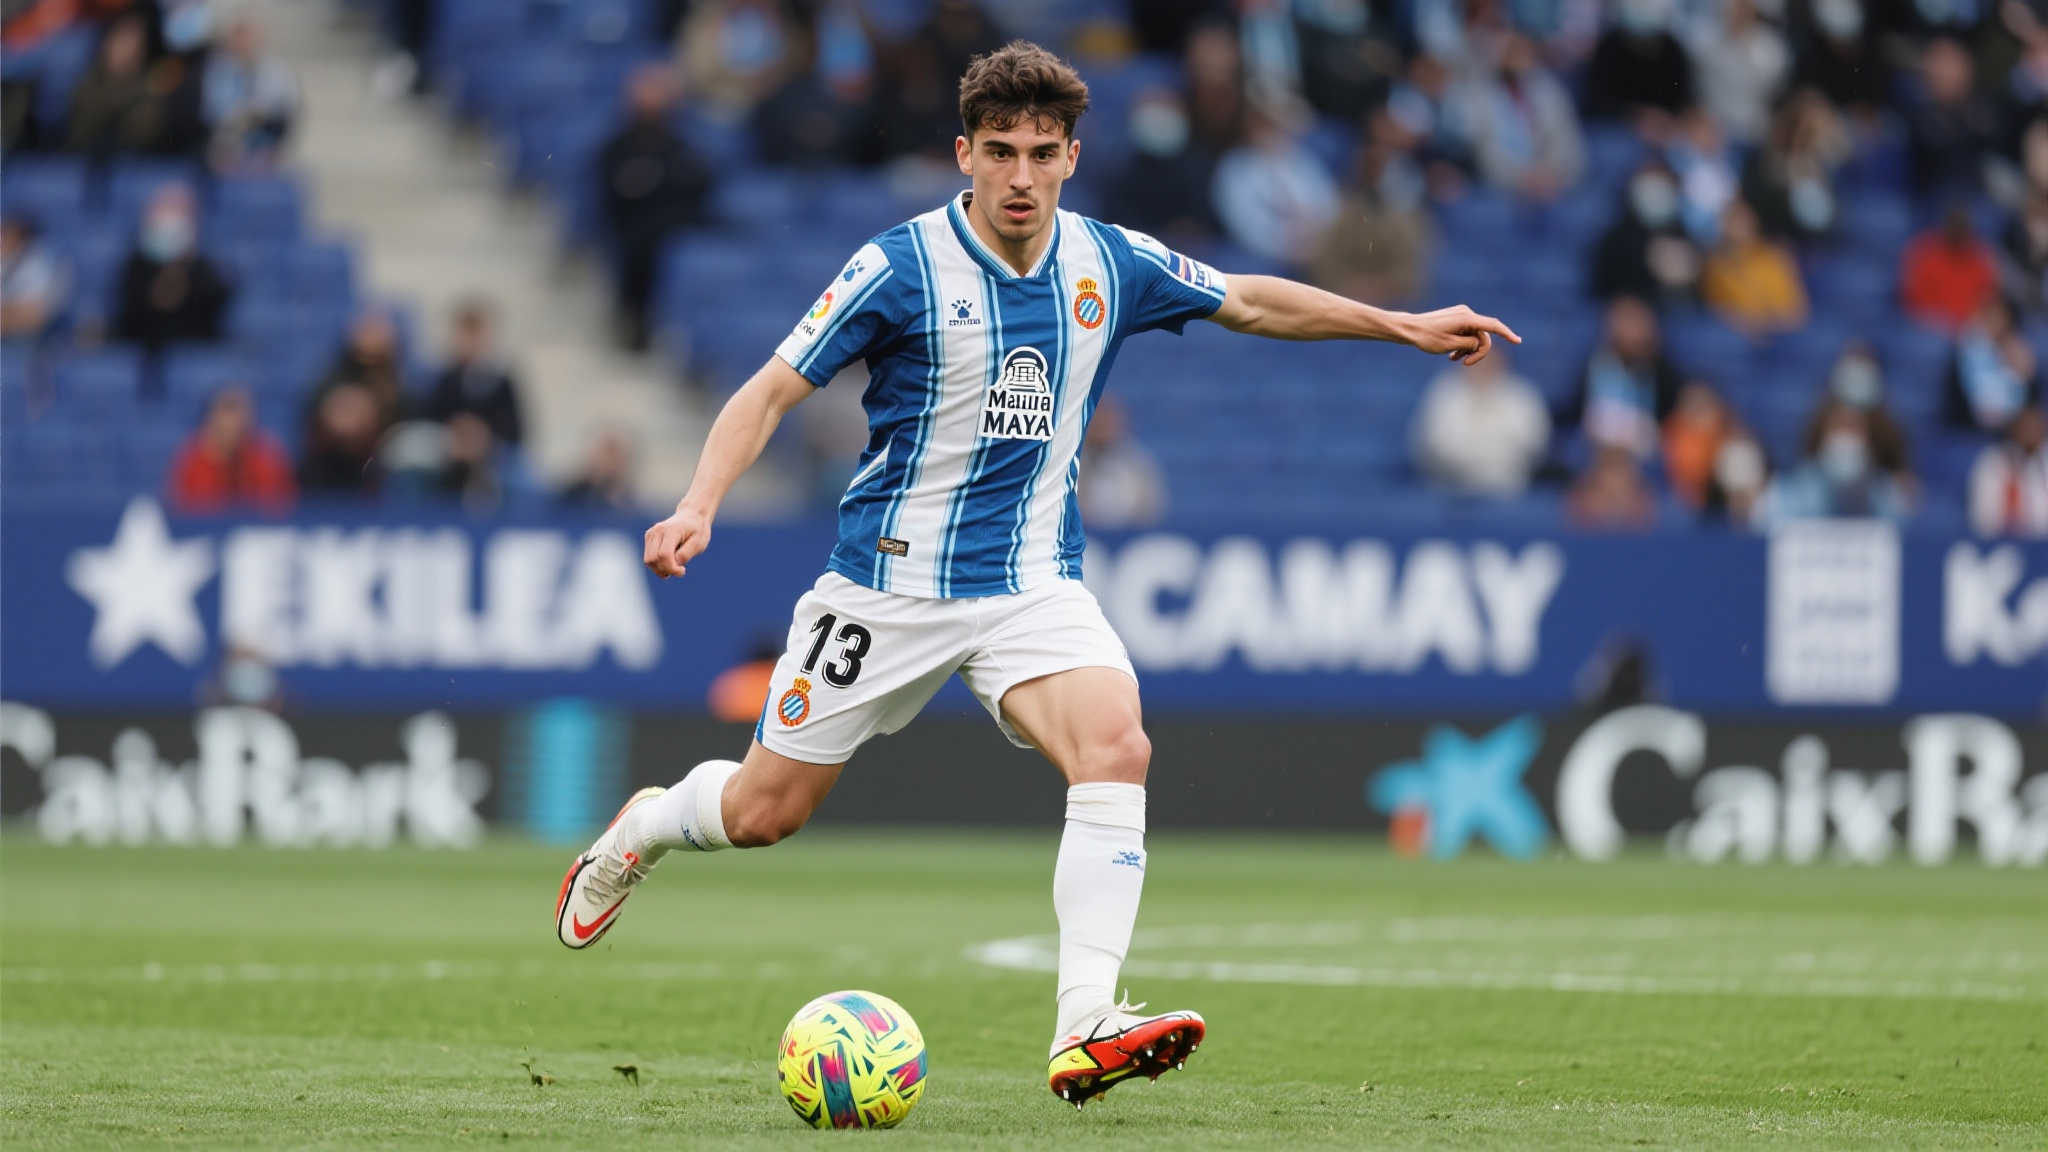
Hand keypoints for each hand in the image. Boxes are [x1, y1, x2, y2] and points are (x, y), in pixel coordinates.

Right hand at [644, 505, 711, 578]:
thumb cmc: (697, 530)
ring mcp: (651, 534)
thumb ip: (686, 554)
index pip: (664, 555)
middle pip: (652, 560)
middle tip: (679, 570)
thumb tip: (675, 564)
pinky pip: (649, 558)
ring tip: (675, 567)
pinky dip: (658, 564)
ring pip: (648, 561)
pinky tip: (670, 561)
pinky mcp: (649, 538)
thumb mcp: (699, 543)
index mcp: (671, 531)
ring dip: (660, 569)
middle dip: (665, 570)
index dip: (672, 568)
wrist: (692, 515)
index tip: (683, 570)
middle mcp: (657, 531)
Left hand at [1403, 305, 1520, 365]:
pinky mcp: (1457, 319)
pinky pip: (1467, 333)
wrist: (1409, 329)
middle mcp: (1466, 313)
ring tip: (1453, 359)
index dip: (1506, 334)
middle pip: (1483, 335)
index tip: (1517, 341)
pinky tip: (1452, 355)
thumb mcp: (1450, 346)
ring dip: (1468, 350)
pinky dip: (1463, 344)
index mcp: (1466, 318)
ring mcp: (1462, 315)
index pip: (1492, 326)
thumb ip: (1470, 344)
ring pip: (1475, 336)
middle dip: (1478, 351)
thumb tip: (1479, 342)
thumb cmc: (1426, 338)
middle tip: (1465, 364)